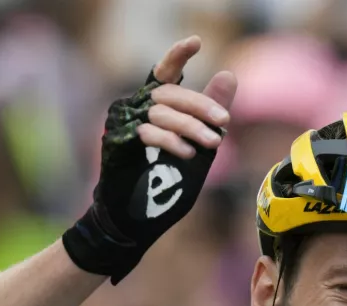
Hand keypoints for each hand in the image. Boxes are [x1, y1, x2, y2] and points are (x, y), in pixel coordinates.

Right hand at [63, 36, 237, 283]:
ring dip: (192, 126)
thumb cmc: (166, 186)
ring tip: (213, 143)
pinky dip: (171, 141)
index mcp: (154, 107)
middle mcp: (135, 108)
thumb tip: (230, 74)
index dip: (177, 56)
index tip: (196, 42)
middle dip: (201, 105)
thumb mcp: (200, 146)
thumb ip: (211, 114)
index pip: (164, 72)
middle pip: (169, 92)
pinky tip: (188, 154)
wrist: (138, 221)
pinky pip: (147, 132)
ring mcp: (123, 124)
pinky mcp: (117, 143)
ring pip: (161, 111)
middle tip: (225, 121)